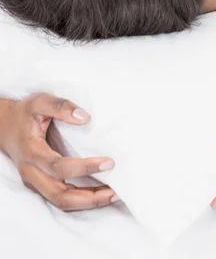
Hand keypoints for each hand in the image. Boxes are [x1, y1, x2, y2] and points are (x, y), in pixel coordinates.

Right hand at [0, 93, 118, 210]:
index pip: (59, 167)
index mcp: (32, 152)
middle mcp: (32, 173)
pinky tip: (99, 194)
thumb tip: (85, 117)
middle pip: (60, 195)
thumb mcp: (40, 102)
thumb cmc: (24, 114)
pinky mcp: (40, 185)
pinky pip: (61, 198)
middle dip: (89, 197)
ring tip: (113, 195)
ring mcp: (35, 182)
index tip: (108, 162)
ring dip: (88, 202)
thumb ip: (61, 106)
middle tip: (116, 191)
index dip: (84, 167)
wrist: (3, 126)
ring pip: (61, 202)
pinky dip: (81, 200)